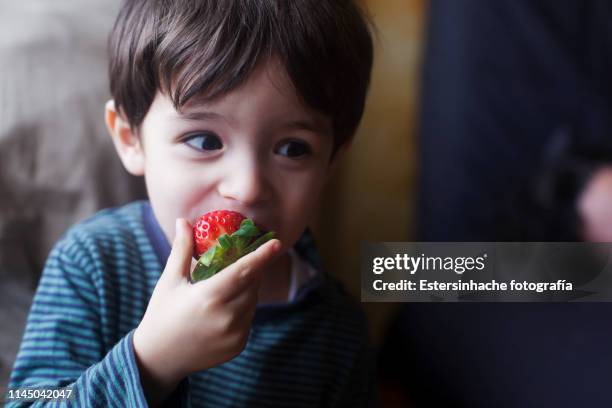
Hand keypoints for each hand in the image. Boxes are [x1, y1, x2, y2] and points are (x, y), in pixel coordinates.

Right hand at [133, 218, 281, 404]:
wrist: (159, 359)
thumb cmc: (161, 314)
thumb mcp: (170, 281)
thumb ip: (182, 250)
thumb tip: (183, 221)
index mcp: (209, 297)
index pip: (244, 271)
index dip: (262, 256)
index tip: (277, 243)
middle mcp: (226, 317)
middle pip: (251, 284)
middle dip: (250, 271)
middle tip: (239, 263)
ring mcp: (235, 334)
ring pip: (253, 301)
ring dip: (246, 290)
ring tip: (223, 289)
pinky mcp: (239, 345)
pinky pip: (249, 318)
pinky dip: (242, 309)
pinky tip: (222, 311)